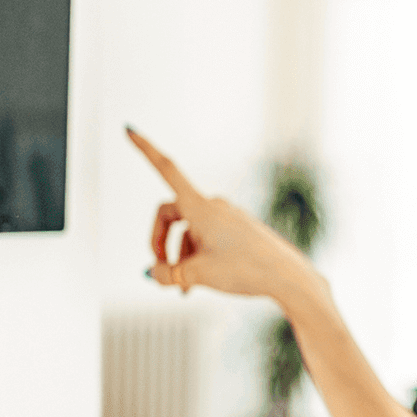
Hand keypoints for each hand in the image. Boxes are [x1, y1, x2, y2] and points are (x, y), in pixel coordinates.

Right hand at [127, 126, 315, 300]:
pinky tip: (200, 282)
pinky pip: (208, 237)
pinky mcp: (239, 229)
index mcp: (200, 207)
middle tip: (162, 271)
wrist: (287, 277)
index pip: (167, 170)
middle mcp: (214, 206)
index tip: (130, 129)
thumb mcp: (197, 275)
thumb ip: (167, 274)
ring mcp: (228, 217)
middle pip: (171, 214)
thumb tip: (153, 274)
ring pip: (190, 231)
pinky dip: (198, 256)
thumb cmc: (246, 270)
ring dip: (180, 256)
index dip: (146, 150)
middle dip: (160, 242)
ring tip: (185, 287)